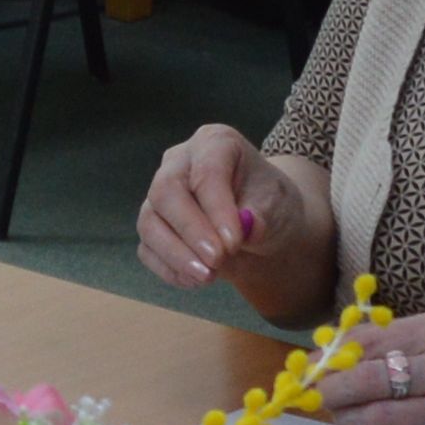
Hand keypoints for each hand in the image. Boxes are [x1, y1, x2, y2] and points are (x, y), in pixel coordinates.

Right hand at [136, 128, 318, 294]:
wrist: (260, 225)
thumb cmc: (268, 203)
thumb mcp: (277, 204)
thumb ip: (262, 214)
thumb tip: (247, 228)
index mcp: (214, 143)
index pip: (206, 171)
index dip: (217, 208)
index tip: (234, 242)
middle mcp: (179, 163)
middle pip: (166, 191)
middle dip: (190, 231)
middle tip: (217, 261)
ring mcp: (161, 194)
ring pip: (150, 222)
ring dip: (177, 255)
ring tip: (209, 277)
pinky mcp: (154, 225)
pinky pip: (148, 248)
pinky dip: (169, 268)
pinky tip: (195, 281)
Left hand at [316, 310, 424, 424]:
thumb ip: (411, 334)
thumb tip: (348, 344)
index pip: (374, 341)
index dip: (335, 354)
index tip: (314, 361)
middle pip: (368, 380)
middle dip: (331, 388)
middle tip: (315, 391)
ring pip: (377, 419)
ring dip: (347, 418)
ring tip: (340, 413)